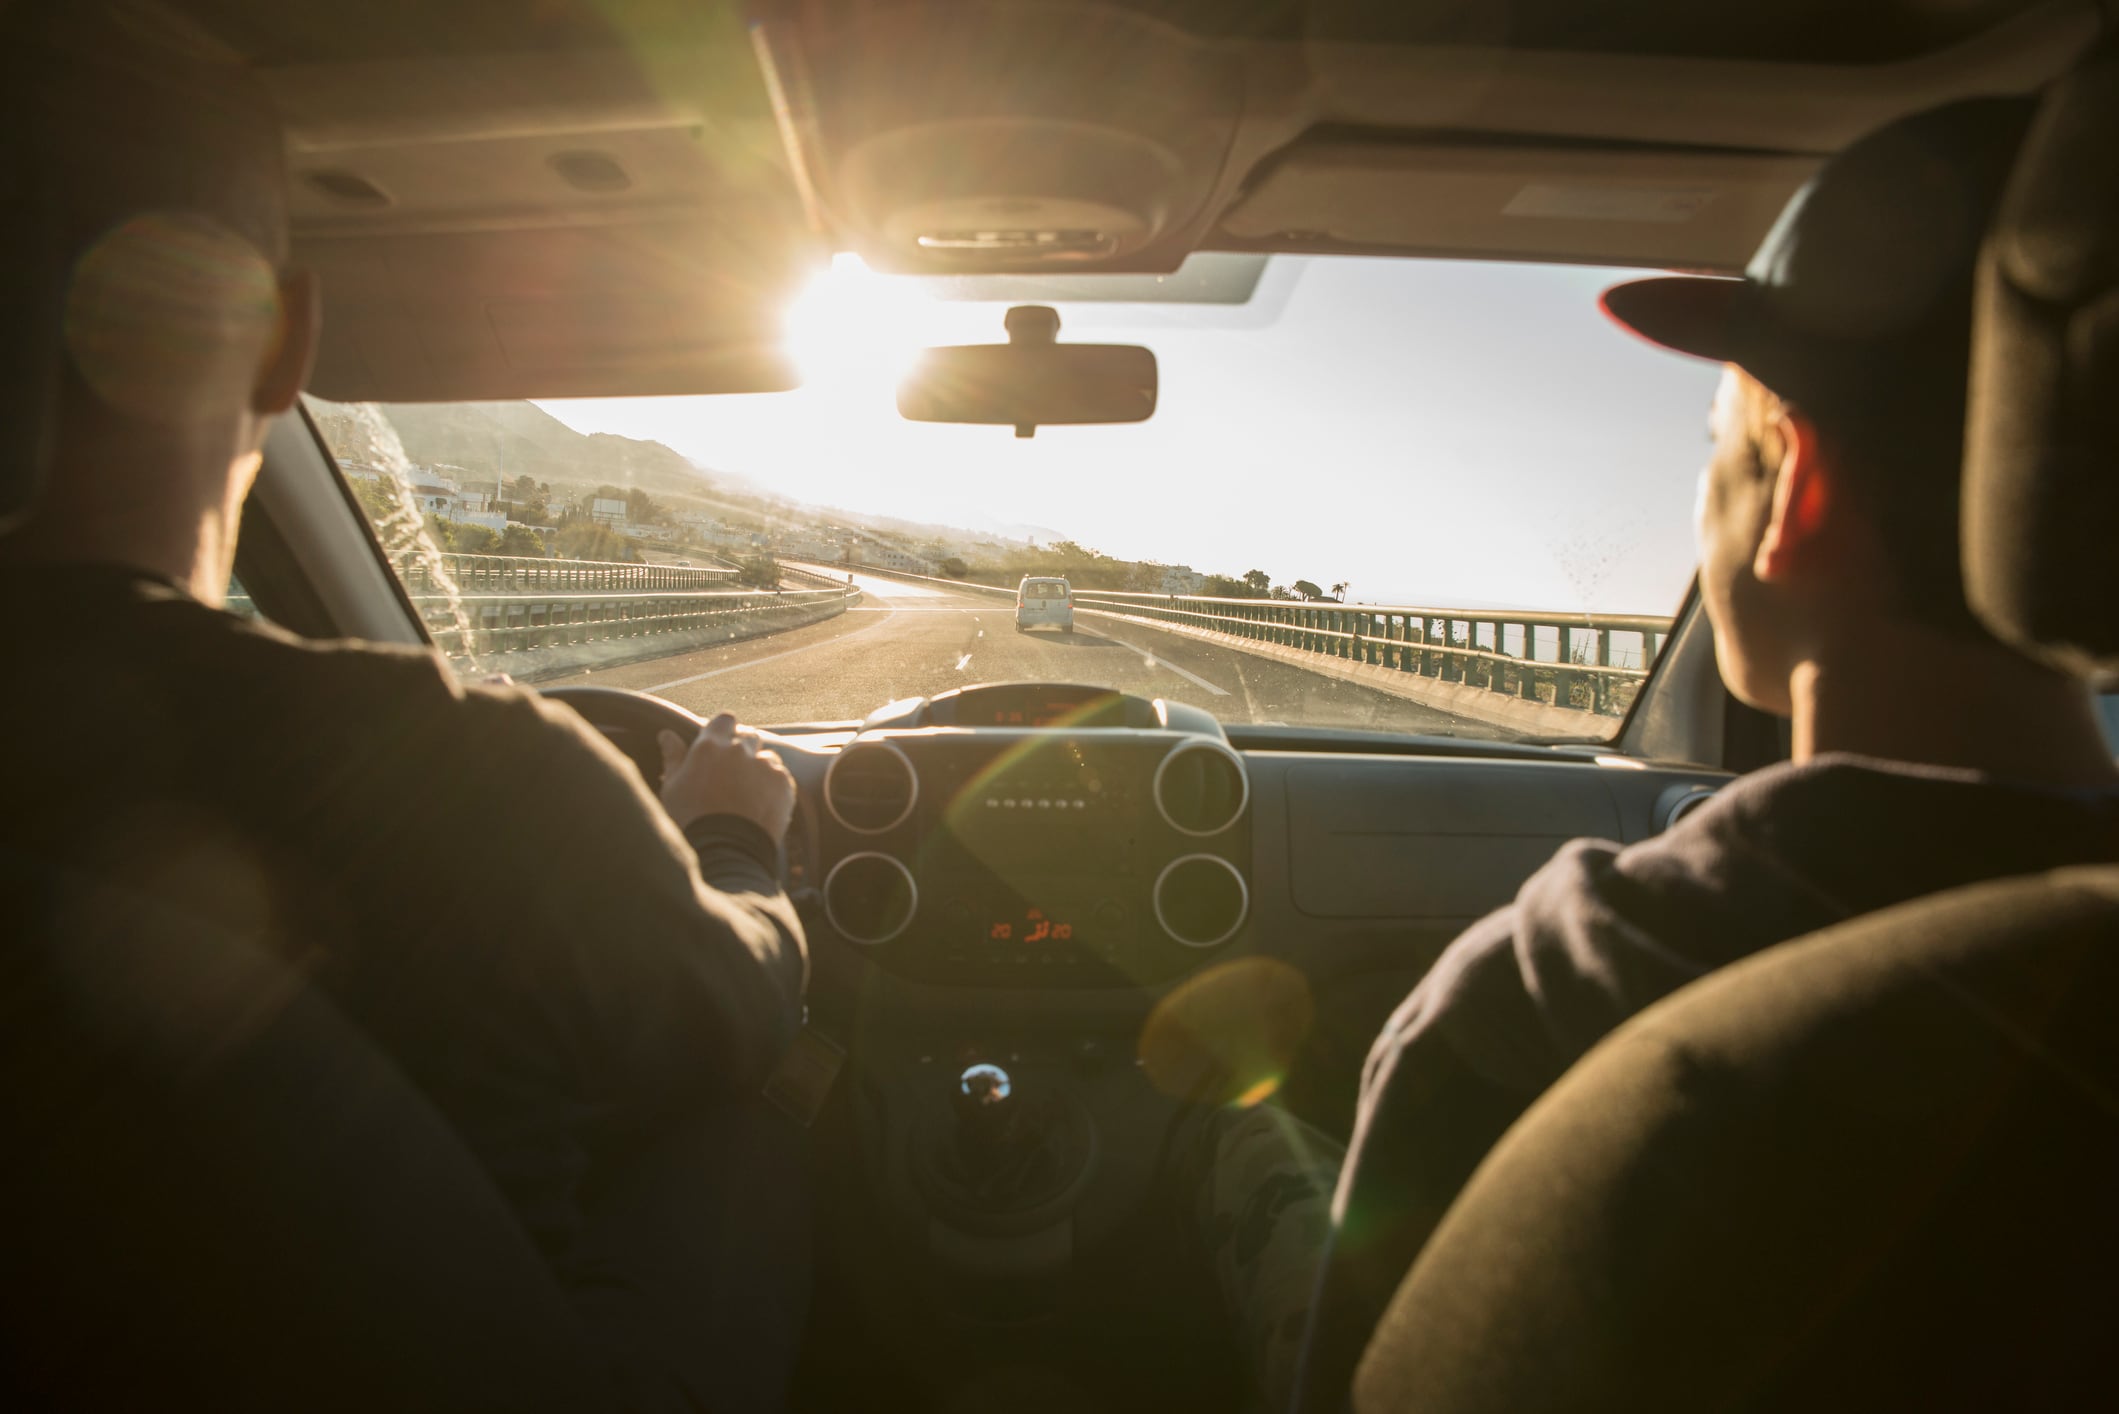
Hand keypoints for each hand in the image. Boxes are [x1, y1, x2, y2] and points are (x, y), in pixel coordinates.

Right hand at [657, 712, 796, 841]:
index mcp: (709, 746)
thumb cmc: (690, 821)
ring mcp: (763, 765)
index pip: (724, 720)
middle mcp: (738, 750)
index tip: (723, 744)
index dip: (725, 730)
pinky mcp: (783, 783)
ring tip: (750, 795)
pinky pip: (781, 777)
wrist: (724, 851)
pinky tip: (762, 805)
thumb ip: (673, 757)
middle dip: (744, 749)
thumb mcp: (672, 788)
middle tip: (735, 774)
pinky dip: (775, 787)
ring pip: (767, 758)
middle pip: (749, 736)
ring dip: (760, 769)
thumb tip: (666, 735)